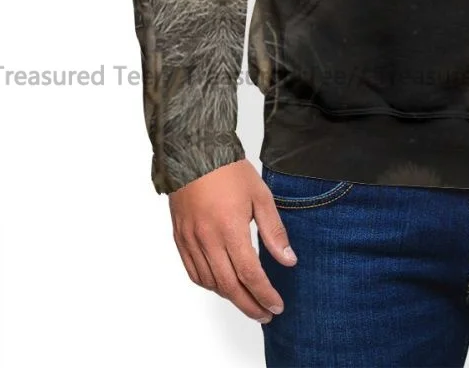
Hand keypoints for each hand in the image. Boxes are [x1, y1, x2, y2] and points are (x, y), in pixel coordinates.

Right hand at [169, 159, 296, 322]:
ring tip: (248, 300)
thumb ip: (274, 231)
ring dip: (231, 297)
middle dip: (249, 305)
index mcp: (230, 228)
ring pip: (211, 283)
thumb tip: (288, 260)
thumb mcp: (261, 196)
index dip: (264, 294)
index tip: (277, 305)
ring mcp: (191, 241)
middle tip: (265, 314)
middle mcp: (208, 239)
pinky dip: (209, 284)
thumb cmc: (230, 172)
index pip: (250, 274)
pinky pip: (194, 272)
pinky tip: (222, 285)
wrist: (195, 154)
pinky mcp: (180, 239)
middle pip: (229, 286)